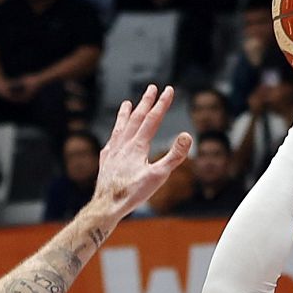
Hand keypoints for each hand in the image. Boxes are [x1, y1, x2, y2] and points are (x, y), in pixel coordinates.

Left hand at [89, 84, 190, 218]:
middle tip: (152, 88)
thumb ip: (174, 155)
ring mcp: (113, 152)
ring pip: (120, 127)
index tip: (169, 90)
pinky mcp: (106, 161)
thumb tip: (187, 136)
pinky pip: (111, 141)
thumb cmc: (133, 193)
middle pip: (136, 118)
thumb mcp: (159, 176)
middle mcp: (124, 144)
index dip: (162, 103)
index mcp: (138, 146)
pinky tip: (114, 136)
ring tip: (127, 103)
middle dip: (146, 102)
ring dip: (126, 114)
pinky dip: (115, 133)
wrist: (107, 205)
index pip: (153, 119)